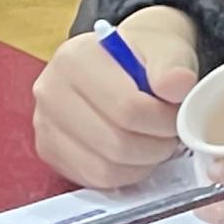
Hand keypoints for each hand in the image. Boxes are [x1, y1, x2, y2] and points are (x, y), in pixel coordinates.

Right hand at [31, 5, 199, 189]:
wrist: (123, 59)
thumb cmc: (144, 54)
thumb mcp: (166, 45)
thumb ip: (174, 63)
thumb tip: (177, 85)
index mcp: (76, 59)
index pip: (129, 109)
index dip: (165, 121)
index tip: (179, 114)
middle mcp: (51, 91)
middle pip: (117, 143)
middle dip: (157, 144)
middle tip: (171, 132)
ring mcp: (45, 124)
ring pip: (106, 168)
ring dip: (144, 162)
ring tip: (155, 139)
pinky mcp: (50, 151)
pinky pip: (96, 178)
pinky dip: (126, 173)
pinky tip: (137, 152)